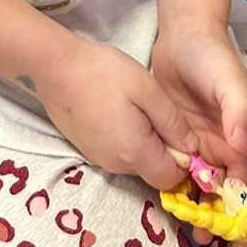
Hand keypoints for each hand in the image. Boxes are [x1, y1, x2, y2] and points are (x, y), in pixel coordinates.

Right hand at [34, 38, 196, 192]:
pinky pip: (117, 152)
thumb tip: (192, 148)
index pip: (170, 179)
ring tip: (135, 105)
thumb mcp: (148, 90)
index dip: (183, 160)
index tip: (179, 131)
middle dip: (163, 148)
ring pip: (134, 161)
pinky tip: (117, 108)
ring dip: (143, 141)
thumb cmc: (104, 74)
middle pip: (152, 170)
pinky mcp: (86, 148)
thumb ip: (173, 123)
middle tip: (156, 111)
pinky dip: (124, 137)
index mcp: (135, 154)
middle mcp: (116, 166)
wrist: (55, 67)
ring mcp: (98, 159)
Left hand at [152, 25, 246, 246]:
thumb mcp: (228, 79)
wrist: (179, 39)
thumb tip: (243, 144)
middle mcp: (235, 147)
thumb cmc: (212, 56)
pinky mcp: (184, 147)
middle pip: (245, 195)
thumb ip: (237, 109)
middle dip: (245, 227)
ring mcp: (209, 150)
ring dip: (214, 220)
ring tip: (204, 242)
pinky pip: (188, 181)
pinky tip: (179, 217)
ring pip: (217, 195)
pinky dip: (187, 201)